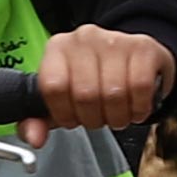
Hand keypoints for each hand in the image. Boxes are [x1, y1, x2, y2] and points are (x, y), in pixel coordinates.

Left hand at [35, 27, 170, 135]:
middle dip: (94, 119)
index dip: (64, 113)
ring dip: (118, 116)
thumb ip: (41, 119)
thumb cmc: (97, 79)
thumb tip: (34, 138)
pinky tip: (136, 106)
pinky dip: (139, 107)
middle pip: (85, 94)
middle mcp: (83, 38)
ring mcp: (114, 40)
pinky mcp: (143, 47)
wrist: (136, 59)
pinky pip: (139, 87)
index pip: (53, 87)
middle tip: (100, 118)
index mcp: (58, 48)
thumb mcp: (63, 99)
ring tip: (118, 113)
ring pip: (113, 93)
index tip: (73, 118)